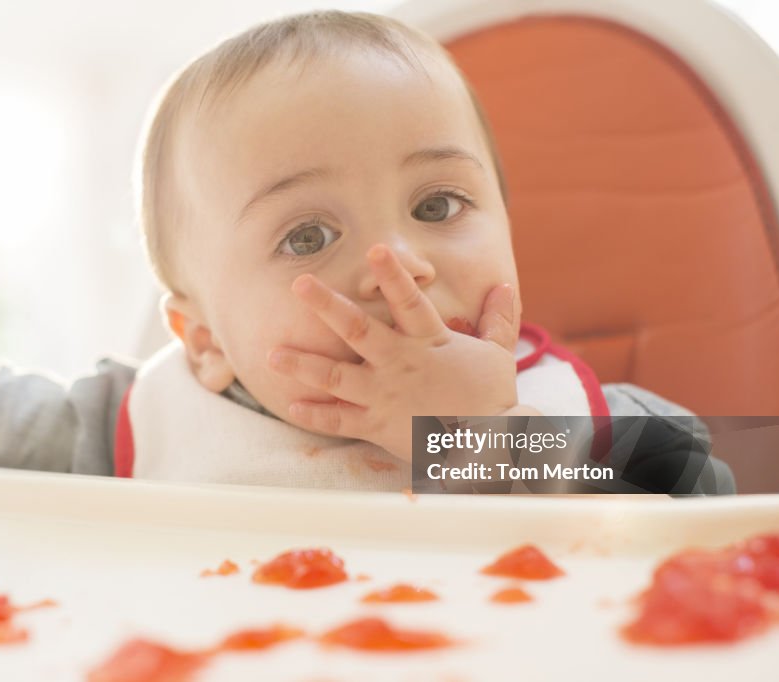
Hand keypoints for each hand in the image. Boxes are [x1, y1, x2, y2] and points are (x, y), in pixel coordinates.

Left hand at [267, 244, 526, 461]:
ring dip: (303, 364)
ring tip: (273, 353)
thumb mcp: (498, 355)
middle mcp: (400, 364)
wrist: (487, 448)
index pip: (409, 301)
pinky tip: (293, 405)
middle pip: (358, 330)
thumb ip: (499, 320)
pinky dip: (316, 415)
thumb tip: (505, 286)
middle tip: (300, 284)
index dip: (393, 276)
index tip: (375, 250)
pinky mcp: (378, 426)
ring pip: (336, 376)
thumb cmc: (490, 400)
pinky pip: (340, 421)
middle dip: (327, 306)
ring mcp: (385, 396)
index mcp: (429, 342)